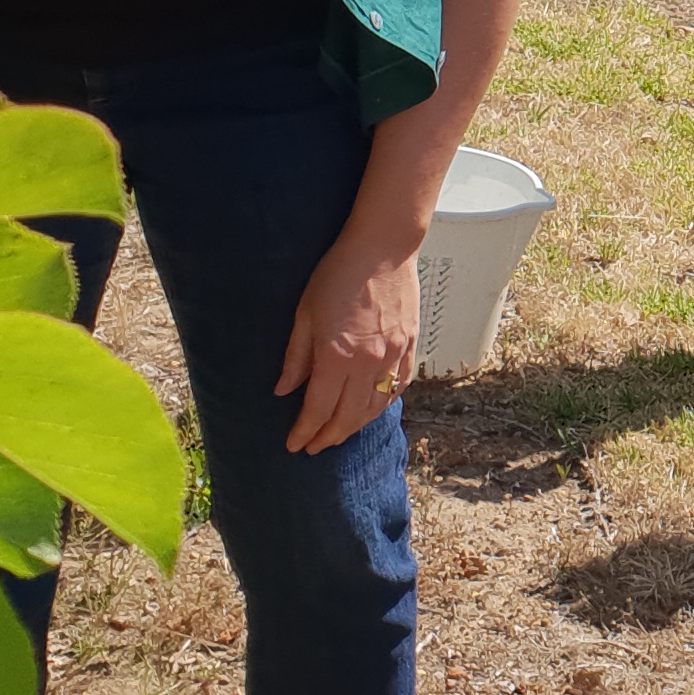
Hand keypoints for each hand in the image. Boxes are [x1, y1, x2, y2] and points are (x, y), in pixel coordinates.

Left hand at [276, 227, 419, 453]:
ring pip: (375, 407)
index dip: (305, 431)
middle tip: (314, 447)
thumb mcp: (304, 314)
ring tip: (339, 432)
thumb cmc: (338, 273)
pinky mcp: (410, 347)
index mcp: (336, 356)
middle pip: (348, 417)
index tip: (294, 444)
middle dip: (328, 436)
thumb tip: (283, 390)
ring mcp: (393, 356)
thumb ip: (296, 357)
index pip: (318, 409)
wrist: (383, 248)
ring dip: (355, 426)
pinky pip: (398, 387)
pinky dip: (383, 404)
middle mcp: (368, 363)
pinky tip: (372, 408)